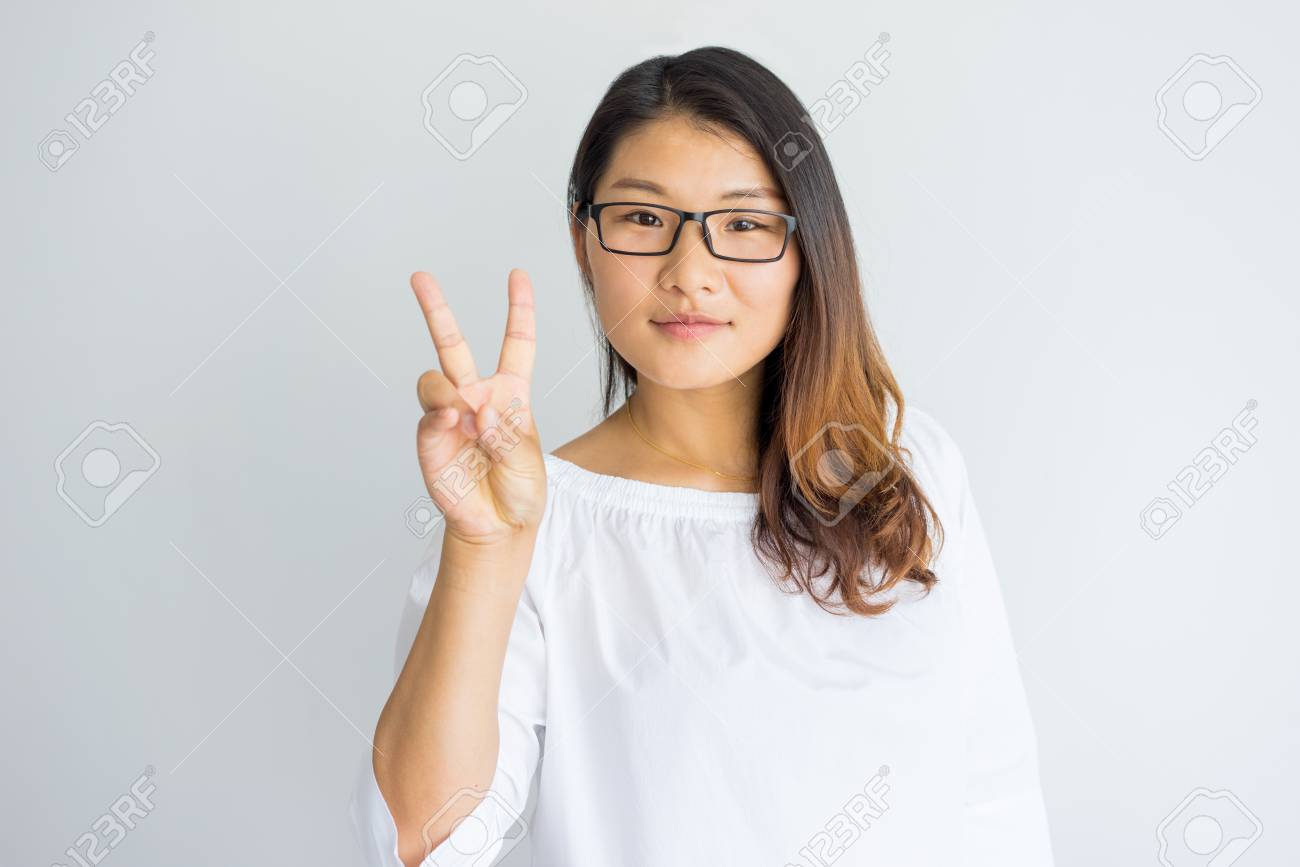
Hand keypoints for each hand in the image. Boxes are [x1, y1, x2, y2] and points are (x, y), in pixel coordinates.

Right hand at [411, 269, 545, 545]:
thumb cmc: (520, 491)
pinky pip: (428, 418)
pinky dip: (441, 420)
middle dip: (434, 308)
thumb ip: (507, 435)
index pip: (516, 343)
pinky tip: (454, 428)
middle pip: (452, 344)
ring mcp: (450, 417)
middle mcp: (476, 397)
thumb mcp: (529, 462)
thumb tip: (477, 413)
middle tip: (419, 277)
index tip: (517, 275)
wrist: (499, 528)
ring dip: (446, 392)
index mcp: (510, 394)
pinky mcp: (430, 441)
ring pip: (433, 379)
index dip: (518, 309)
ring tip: (461, 417)